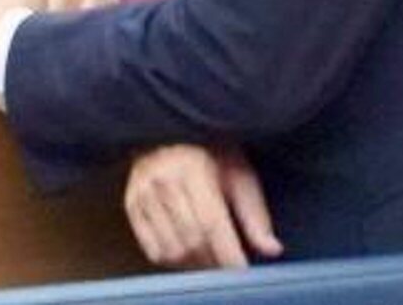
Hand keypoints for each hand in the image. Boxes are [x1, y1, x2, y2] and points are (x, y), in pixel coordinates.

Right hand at [124, 144, 281, 269]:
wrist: (168, 130)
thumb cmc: (210, 152)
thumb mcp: (239, 173)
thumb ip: (255, 213)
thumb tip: (271, 249)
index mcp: (193, 169)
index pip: (211, 224)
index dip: (228, 254)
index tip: (242, 271)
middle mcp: (163, 181)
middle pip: (192, 241)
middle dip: (214, 261)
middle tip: (228, 263)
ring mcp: (142, 194)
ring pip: (172, 250)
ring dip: (195, 264)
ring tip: (209, 256)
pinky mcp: (131, 205)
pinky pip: (153, 250)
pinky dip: (173, 260)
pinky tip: (187, 251)